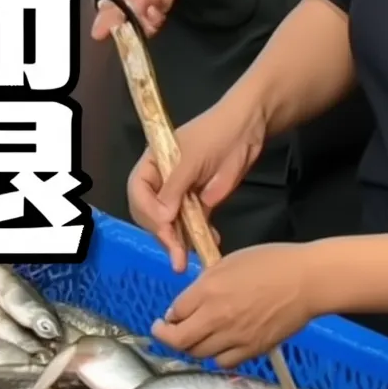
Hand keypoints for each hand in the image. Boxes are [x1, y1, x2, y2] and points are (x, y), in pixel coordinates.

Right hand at [127, 101, 265, 271]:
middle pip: (151, 213)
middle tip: (176, 252)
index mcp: (153, 163)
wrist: (249, 128)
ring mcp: (181, 194)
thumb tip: (162, 217)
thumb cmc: (217, 135)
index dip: (148, 210)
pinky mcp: (200, 203)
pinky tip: (209, 244)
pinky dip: (197, 238)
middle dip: (161, 233)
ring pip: (171, 224)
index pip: (138, 191)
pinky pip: (192, 226)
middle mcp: (163, 180)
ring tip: (186, 260)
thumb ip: (175, 187)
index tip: (166, 222)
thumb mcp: (193, 158)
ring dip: (178, 242)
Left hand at [151, 244, 316, 367]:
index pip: (176, 311)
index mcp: (209, 290)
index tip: (170, 315)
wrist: (306, 280)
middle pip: (180, 340)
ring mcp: (234, 337)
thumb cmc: (271, 261)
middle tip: (166, 332)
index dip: (170, 315)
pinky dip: (217, 356)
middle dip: (168, 336)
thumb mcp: (231, 261)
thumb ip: (207, 282)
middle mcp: (216, 317)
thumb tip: (191, 299)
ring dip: (192, 346)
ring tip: (195, 338)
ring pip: (199, 353)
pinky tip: (220, 346)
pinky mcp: (252, 350)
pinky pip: (224, 362)